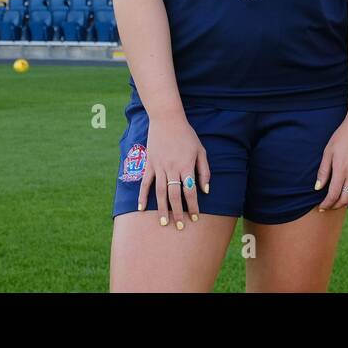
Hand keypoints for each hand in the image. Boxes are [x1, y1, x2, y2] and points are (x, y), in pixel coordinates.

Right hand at [139, 114, 210, 230]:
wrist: (167, 120)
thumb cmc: (187, 135)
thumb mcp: (201, 150)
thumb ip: (204, 171)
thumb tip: (206, 190)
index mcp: (186, 165)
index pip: (190, 190)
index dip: (193, 206)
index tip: (195, 218)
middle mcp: (172, 168)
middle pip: (175, 195)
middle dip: (178, 212)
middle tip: (179, 227)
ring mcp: (159, 167)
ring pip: (160, 192)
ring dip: (162, 209)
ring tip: (164, 222)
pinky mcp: (149, 164)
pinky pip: (145, 183)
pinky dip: (142, 196)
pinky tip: (141, 208)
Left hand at [315, 112, 347, 210]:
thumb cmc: (342, 136)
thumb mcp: (328, 151)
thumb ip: (324, 171)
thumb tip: (318, 188)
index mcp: (342, 170)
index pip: (334, 195)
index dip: (326, 203)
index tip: (321, 206)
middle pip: (345, 199)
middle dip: (335, 206)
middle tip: (328, 206)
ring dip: (346, 202)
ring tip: (338, 202)